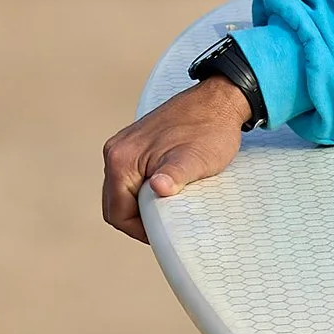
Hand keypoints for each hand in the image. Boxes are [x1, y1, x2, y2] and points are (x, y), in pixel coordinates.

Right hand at [102, 78, 249, 240]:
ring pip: (123, 192)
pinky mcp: (135, 145)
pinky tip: (167, 192)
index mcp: (122, 159)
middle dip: (139, 220)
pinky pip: (131, 178)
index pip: (117, 213)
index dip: (139, 230)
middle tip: (167, 224)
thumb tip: (158, 188)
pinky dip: (145, 190)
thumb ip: (174, 177)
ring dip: (142, 205)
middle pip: (115, 204)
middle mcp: (115, 152)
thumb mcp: (195, 160)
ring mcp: (123, 147)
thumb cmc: (209, 130)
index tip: (164, 233)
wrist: (217, 100)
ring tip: (169, 208)